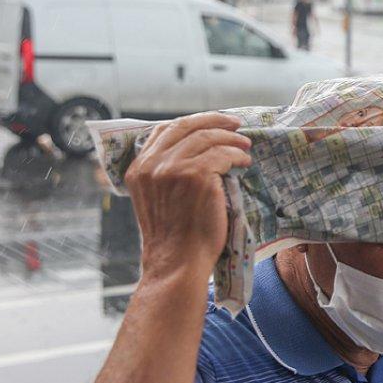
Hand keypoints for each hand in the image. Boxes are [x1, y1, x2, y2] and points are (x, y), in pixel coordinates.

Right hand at [124, 112, 250, 281]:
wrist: (177, 261)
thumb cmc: (174, 236)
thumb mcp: (157, 199)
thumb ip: (165, 174)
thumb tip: (195, 150)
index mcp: (138, 168)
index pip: (165, 129)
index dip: (192, 122)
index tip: (212, 123)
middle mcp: (152, 164)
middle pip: (187, 126)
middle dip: (214, 121)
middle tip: (235, 124)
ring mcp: (173, 168)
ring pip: (207, 138)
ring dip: (230, 139)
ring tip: (245, 146)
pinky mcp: (197, 175)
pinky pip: (223, 154)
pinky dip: (237, 155)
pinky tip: (244, 162)